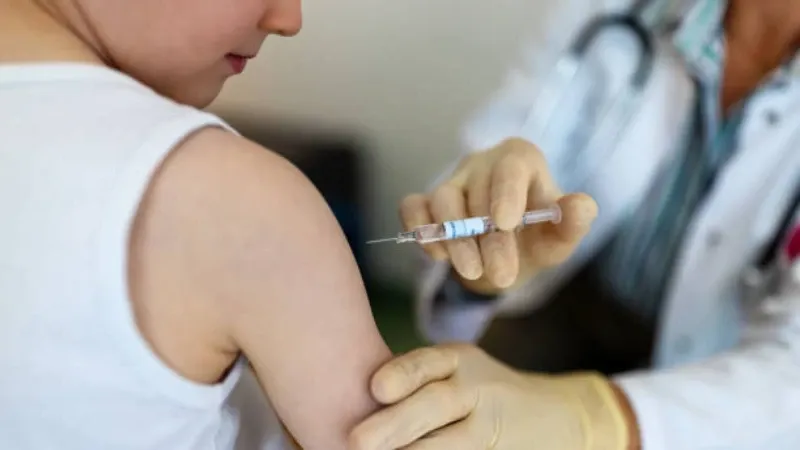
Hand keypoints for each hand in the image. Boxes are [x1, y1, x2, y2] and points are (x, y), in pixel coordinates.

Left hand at [349, 345, 634, 449]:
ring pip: (454, 442)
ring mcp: (491, 426)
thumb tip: (351, 405)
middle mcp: (477, 389)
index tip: (375, 388)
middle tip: (356, 440)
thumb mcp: (455, 373)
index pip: (428, 362)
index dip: (403, 373)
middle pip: (437, 403)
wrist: (556, 417)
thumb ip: (414, 381)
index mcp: (459, 361)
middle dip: (397, 423)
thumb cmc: (478, 392)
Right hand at [400, 138, 597, 294]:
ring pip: (442, 199)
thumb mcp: (560, 236)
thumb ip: (574, 222)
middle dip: (487, 238)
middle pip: (477, 193)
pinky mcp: (425, 202)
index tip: (504, 224)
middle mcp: (482, 163)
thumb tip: (582, 206)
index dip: (505, 193)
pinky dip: (420, 229)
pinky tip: (438, 256)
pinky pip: (412, 207)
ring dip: (455, 239)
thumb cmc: (535, 237)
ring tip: (472, 271)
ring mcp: (451, 181)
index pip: (510, 167)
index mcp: (519, 159)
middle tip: (502, 275)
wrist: (504, 256)